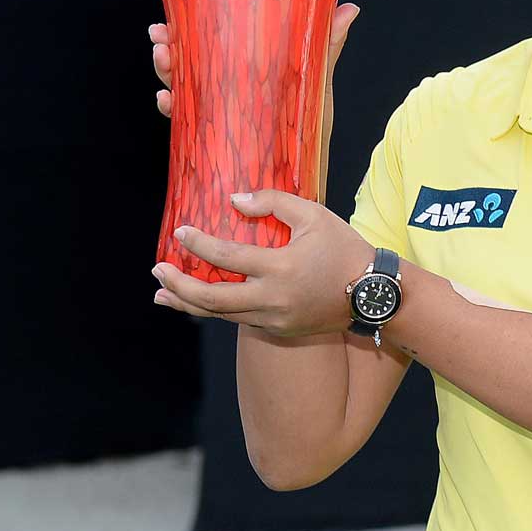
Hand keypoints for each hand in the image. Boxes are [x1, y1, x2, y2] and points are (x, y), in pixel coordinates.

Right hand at [151, 2, 358, 204]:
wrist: (307, 180)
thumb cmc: (312, 130)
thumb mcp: (317, 84)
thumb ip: (326, 46)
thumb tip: (350, 8)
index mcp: (248, 75)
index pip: (212, 47)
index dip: (189, 32)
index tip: (172, 19)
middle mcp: (227, 93)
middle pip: (189, 64)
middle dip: (169, 49)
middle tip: (160, 39)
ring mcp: (219, 116)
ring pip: (182, 89)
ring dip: (167, 73)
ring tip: (164, 59)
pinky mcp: (215, 141)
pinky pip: (186, 123)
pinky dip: (174, 109)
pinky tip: (168, 100)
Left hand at [151, 188, 375, 337]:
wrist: (373, 293)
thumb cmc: (345, 248)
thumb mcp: (315, 215)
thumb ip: (274, 202)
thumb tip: (234, 200)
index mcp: (281, 268)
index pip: (226, 257)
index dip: (198, 244)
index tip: (180, 232)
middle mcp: (273, 299)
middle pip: (210, 299)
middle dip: (178, 284)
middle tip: (158, 270)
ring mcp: (274, 319)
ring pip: (219, 315)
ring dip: (187, 303)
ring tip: (163, 293)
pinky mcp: (278, 329)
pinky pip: (238, 319)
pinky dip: (215, 309)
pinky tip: (201, 300)